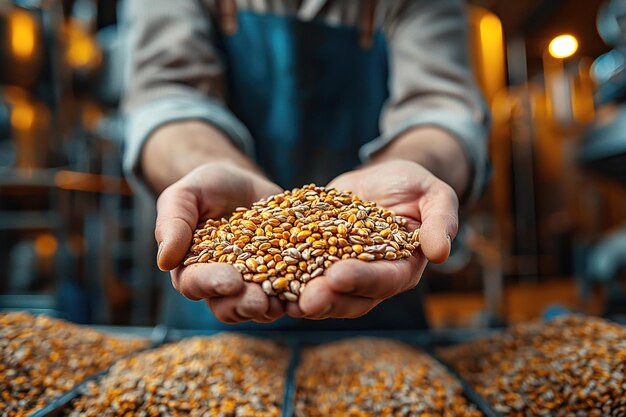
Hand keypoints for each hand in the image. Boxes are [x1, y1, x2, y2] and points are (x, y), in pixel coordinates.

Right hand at [155, 162, 285, 323]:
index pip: (196, 283)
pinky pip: (290, 291)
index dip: (212, 284)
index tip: (230, 280)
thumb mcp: (184, 196)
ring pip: (260, 306)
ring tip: (287, 302)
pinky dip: (300, 293)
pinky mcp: (281, 275)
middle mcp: (221, 284)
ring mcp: (253, 283)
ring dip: (273, 306)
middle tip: (260, 301)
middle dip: (245, 304)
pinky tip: (312, 289)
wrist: (241, 183)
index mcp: (192, 269)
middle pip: (228, 305)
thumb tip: (164, 261)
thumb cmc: (205, 188)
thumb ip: (173, 224)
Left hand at [287, 160, 458, 319]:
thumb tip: (441, 253)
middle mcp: (370, 278)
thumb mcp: (435, 194)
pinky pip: (298, 271)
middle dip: (327, 299)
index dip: (363, 279)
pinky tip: (261, 274)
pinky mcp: (316, 258)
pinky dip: (281, 275)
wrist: (381, 178)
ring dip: (300, 297)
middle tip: (304, 299)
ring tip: (280, 296)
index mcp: (402, 268)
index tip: (339, 275)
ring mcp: (341, 270)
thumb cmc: (414, 185)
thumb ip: (441, 220)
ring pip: (322, 293)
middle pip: (350, 297)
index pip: (385, 280)